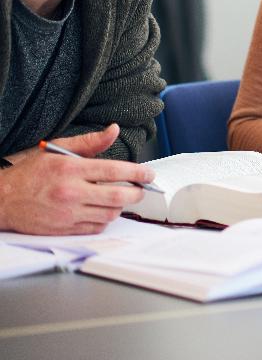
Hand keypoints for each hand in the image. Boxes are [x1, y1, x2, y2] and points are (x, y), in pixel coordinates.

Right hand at [0, 124, 155, 234]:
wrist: (3, 200)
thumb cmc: (30, 174)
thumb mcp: (58, 150)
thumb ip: (90, 142)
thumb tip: (114, 130)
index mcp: (71, 169)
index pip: (115, 171)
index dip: (138, 173)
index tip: (149, 174)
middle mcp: (71, 192)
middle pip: (118, 196)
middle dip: (136, 193)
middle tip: (141, 189)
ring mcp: (68, 213)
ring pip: (110, 213)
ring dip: (120, 206)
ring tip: (119, 198)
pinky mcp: (64, 229)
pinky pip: (96, 227)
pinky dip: (105, 219)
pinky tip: (102, 210)